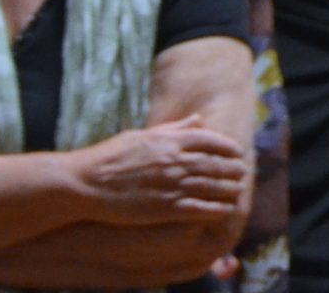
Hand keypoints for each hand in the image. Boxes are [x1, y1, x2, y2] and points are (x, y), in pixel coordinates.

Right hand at [72, 114, 251, 224]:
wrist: (85, 183)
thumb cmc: (110, 156)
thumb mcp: (143, 135)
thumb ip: (174, 128)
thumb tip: (198, 119)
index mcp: (170, 140)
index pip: (211, 141)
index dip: (228, 147)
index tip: (237, 152)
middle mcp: (175, 161)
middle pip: (215, 164)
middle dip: (232, 168)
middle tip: (243, 172)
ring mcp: (171, 184)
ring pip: (211, 186)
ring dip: (229, 188)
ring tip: (238, 189)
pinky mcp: (164, 207)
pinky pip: (198, 208)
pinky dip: (215, 209)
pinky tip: (225, 210)